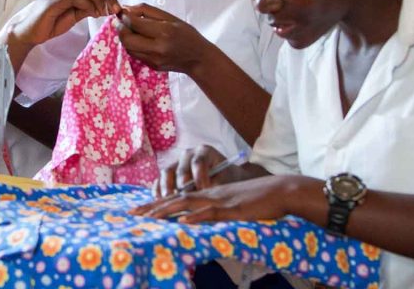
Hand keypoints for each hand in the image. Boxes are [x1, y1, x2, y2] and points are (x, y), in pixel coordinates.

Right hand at [7, 0, 120, 46]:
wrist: (31, 34)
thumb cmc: (51, 23)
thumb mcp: (75, 13)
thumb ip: (89, 6)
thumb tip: (108, 5)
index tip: (116, 5)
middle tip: (114, 9)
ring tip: (105, 12)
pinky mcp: (50, 0)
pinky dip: (88, 4)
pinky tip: (94, 13)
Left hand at [115, 4, 213, 74]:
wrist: (198, 59)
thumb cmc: (187, 35)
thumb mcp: (171, 18)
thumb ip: (147, 11)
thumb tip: (126, 9)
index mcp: (164, 32)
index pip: (135, 23)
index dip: (125, 17)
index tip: (124, 13)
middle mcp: (157, 47)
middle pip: (127, 39)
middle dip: (122, 29)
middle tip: (125, 23)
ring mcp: (154, 59)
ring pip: (128, 48)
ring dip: (126, 38)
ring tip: (133, 31)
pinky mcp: (152, 66)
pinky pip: (134, 54)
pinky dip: (133, 46)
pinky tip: (140, 40)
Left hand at [132, 175, 308, 223]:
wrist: (281, 190)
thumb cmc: (259, 200)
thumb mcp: (233, 206)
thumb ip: (217, 212)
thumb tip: (200, 222)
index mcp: (208, 194)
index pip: (177, 198)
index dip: (156, 204)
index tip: (138, 211)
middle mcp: (209, 194)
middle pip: (175, 199)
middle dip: (153, 207)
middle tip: (132, 214)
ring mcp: (220, 200)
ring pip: (188, 203)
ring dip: (167, 211)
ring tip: (148, 218)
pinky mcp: (233, 208)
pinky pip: (212, 212)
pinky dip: (196, 217)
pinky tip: (183, 222)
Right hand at [156, 145, 226, 197]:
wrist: (224, 178)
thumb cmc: (226, 178)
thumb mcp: (226, 179)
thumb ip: (216, 184)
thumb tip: (204, 194)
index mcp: (204, 151)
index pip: (198, 162)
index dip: (200, 177)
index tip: (204, 191)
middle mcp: (188, 154)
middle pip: (181, 169)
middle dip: (183, 185)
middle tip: (185, 198)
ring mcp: (176, 163)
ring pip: (166, 172)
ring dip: (166, 187)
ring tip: (169, 200)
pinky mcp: (168, 174)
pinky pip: (159, 180)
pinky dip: (158, 190)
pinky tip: (160, 202)